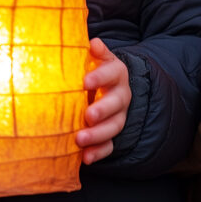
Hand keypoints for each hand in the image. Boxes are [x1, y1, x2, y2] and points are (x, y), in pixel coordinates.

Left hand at [77, 37, 129, 163]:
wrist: (109, 87)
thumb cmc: (94, 70)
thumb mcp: (97, 57)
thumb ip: (96, 52)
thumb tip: (94, 43)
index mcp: (116, 73)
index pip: (112, 73)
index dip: (100, 77)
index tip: (85, 81)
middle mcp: (121, 96)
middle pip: (116, 104)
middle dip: (102, 110)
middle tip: (88, 115)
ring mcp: (118, 116)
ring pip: (114, 127)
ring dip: (97, 135)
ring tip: (79, 139)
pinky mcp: (112, 135)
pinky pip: (110, 146)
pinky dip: (99, 152)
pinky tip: (86, 158)